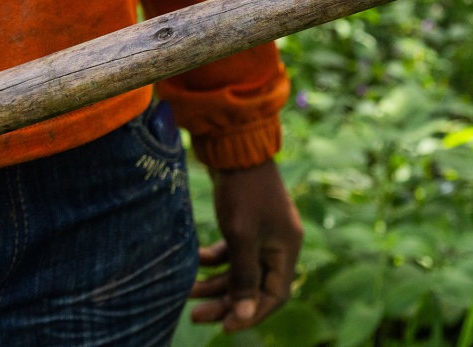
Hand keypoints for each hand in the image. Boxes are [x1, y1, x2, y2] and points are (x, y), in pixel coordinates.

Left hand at [188, 158, 302, 332]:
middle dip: (225, 302)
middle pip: (254, 286)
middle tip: (195, 315)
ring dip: (214, 284)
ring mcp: (262, 233)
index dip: (250, 314)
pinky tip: (194, 260)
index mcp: (286, 249)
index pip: (274, 295)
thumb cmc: (242, 192)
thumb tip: (243, 317)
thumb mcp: (241, 237)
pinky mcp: (246, 223)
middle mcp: (278, 244)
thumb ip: (243, 278)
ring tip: (186, 292)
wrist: (235, 147)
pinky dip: (214, 261)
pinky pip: (231, 253)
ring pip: (239, 270)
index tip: (223, 326)